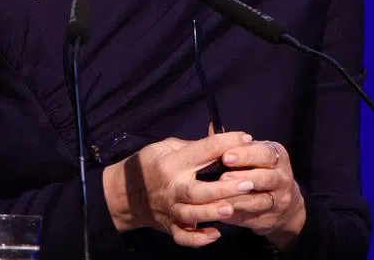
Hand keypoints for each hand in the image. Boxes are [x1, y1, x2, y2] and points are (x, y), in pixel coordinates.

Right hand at [103, 130, 258, 247]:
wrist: (124, 194)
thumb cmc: (149, 164)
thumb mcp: (166, 147)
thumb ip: (194, 145)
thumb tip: (221, 135)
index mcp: (172, 162)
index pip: (203, 150)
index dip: (226, 142)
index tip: (247, 138)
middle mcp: (172, 187)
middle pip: (198, 190)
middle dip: (224, 188)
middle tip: (248, 182)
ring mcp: (170, 209)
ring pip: (192, 215)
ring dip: (212, 213)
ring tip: (232, 208)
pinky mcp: (170, 226)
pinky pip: (183, 237)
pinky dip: (198, 239)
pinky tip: (215, 234)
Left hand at [216, 138, 305, 246]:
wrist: (283, 204)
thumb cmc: (259, 170)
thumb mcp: (252, 154)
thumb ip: (233, 144)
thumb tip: (212, 128)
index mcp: (277, 155)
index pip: (264, 153)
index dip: (245, 155)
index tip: (225, 156)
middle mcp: (282, 177)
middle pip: (266, 177)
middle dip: (243, 176)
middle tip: (222, 177)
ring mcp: (280, 199)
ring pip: (261, 200)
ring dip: (240, 198)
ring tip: (221, 196)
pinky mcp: (272, 217)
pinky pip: (254, 216)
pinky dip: (238, 213)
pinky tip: (223, 210)